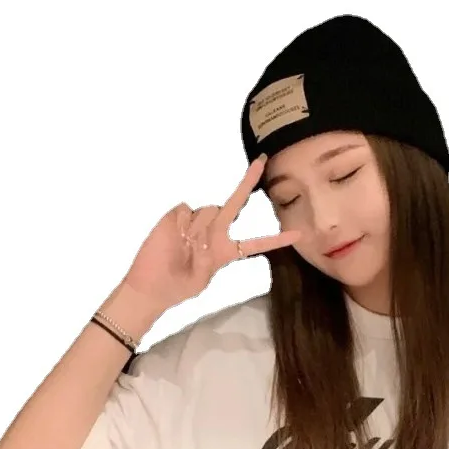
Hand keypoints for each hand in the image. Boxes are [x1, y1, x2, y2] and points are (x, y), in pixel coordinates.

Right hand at [122, 154, 301, 308]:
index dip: (276, 240)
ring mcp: (196, 221)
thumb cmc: (177, 288)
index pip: (256, 244)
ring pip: (210, 209)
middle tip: (262, 160)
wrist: (150, 286)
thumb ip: (213, 258)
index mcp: (225, 252)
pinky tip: (175, 235)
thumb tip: (205, 236)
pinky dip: (183, 223)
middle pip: (236, 204)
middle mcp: (214, 233)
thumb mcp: (203, 280)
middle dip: (249, 182)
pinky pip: (188, 210)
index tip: (298, 235)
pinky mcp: (177, 214)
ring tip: (185, 245)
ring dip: (200, 227)